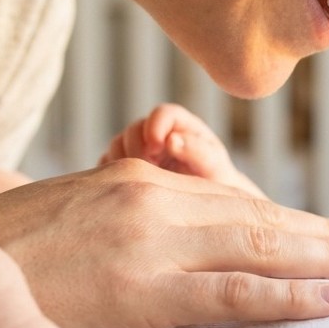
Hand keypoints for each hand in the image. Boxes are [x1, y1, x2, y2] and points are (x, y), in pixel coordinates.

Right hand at [0, 159, 328, 327]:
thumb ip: (131, 211)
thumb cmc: (6, 254)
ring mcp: (152, 244)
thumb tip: (175, 217)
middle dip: (326, 233)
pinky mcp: (144, 292)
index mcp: (140, 181)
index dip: (291, 219)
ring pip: (262, 247)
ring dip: (327, 258)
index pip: (234, 198)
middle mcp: (155, 201)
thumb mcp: (76, 214)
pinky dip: (289, 296)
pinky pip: (234, 292)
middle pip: (262, 215)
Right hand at [100, 103, 263, 197]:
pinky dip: (113, 175)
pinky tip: (128, 191)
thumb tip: (172, 139)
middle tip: (147, 169)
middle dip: (136, 146)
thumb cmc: (219, 186)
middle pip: (135, 128)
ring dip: (123, 162)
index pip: (163, 114)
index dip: (155, 125)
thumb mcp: (214, 168)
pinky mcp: (127, 169)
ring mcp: (142, 152)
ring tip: (141, 184)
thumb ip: (197, 151)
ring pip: (118, 146)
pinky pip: (108, 166)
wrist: (212, 213)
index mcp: (184, 128)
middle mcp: (160, 136)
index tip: (156, 147)